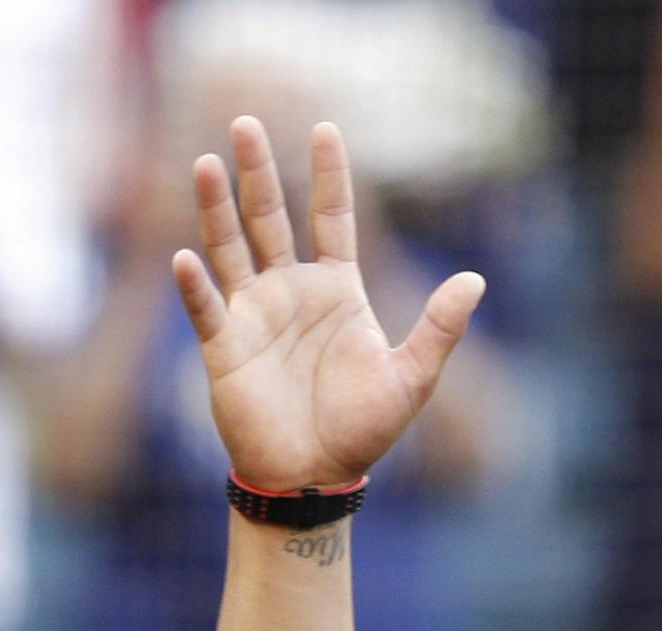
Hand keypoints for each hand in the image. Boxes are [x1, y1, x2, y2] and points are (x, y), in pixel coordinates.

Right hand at [172, 117, 483, 489]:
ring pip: (230, 246)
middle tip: (247, 121)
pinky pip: (207, 307)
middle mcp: (290, 291)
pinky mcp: (224, 347)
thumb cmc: (361, 432)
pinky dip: (194, 284)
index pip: (332, 217)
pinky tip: (185, 258)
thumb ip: (439, 329)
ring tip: (207, 162)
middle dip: (259, 170)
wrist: (314, 478)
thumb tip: (477, 280)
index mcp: (337, 290)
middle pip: (270, 216)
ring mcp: (253, 315)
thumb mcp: (411, 378)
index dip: (329, 174)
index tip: (326, 127)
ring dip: (217, 207)